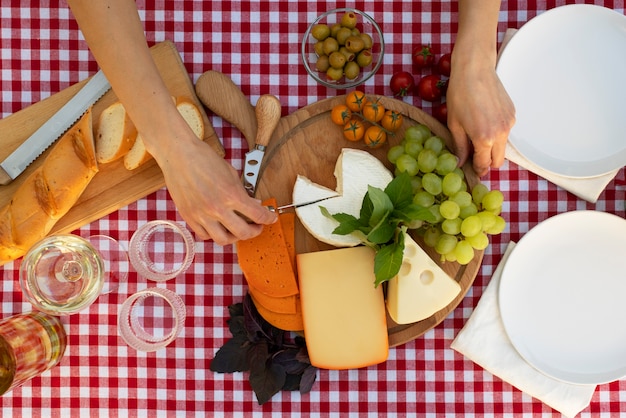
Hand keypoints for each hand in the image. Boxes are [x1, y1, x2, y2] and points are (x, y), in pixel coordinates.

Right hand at [157, 136, 276, 245]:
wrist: (179, 155)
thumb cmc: (204, 159)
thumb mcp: (231, 173)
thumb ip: (242, 192)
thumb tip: (252, 205)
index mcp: (231, 195)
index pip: (258, 215)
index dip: (268, 218)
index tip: (271, 218)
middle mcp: (217, 209)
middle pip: (243, 233)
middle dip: (254, 231)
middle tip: (256, 227)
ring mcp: (202, 215)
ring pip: (223, 240)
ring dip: (234, 237)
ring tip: (237, 230)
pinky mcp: (189, 217)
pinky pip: (204, 235)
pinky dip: (214, 234)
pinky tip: (218, 227)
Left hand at [446, 60, 515, 176]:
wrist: (474, 70)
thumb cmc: (460, 95)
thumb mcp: (454, 124)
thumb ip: (460, 147)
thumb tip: (460, 163)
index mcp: (484, 139)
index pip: (484, 164)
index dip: (477, 170)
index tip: (472, 170)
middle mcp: (500, 134)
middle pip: (498, 161)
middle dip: (487, 162)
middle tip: (475, 158)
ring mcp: (509, 123)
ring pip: (503, 147)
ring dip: (492, 148)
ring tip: (477, 137)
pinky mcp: (512, 114)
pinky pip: (506, 132)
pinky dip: (497, 134)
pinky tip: (485, 122)